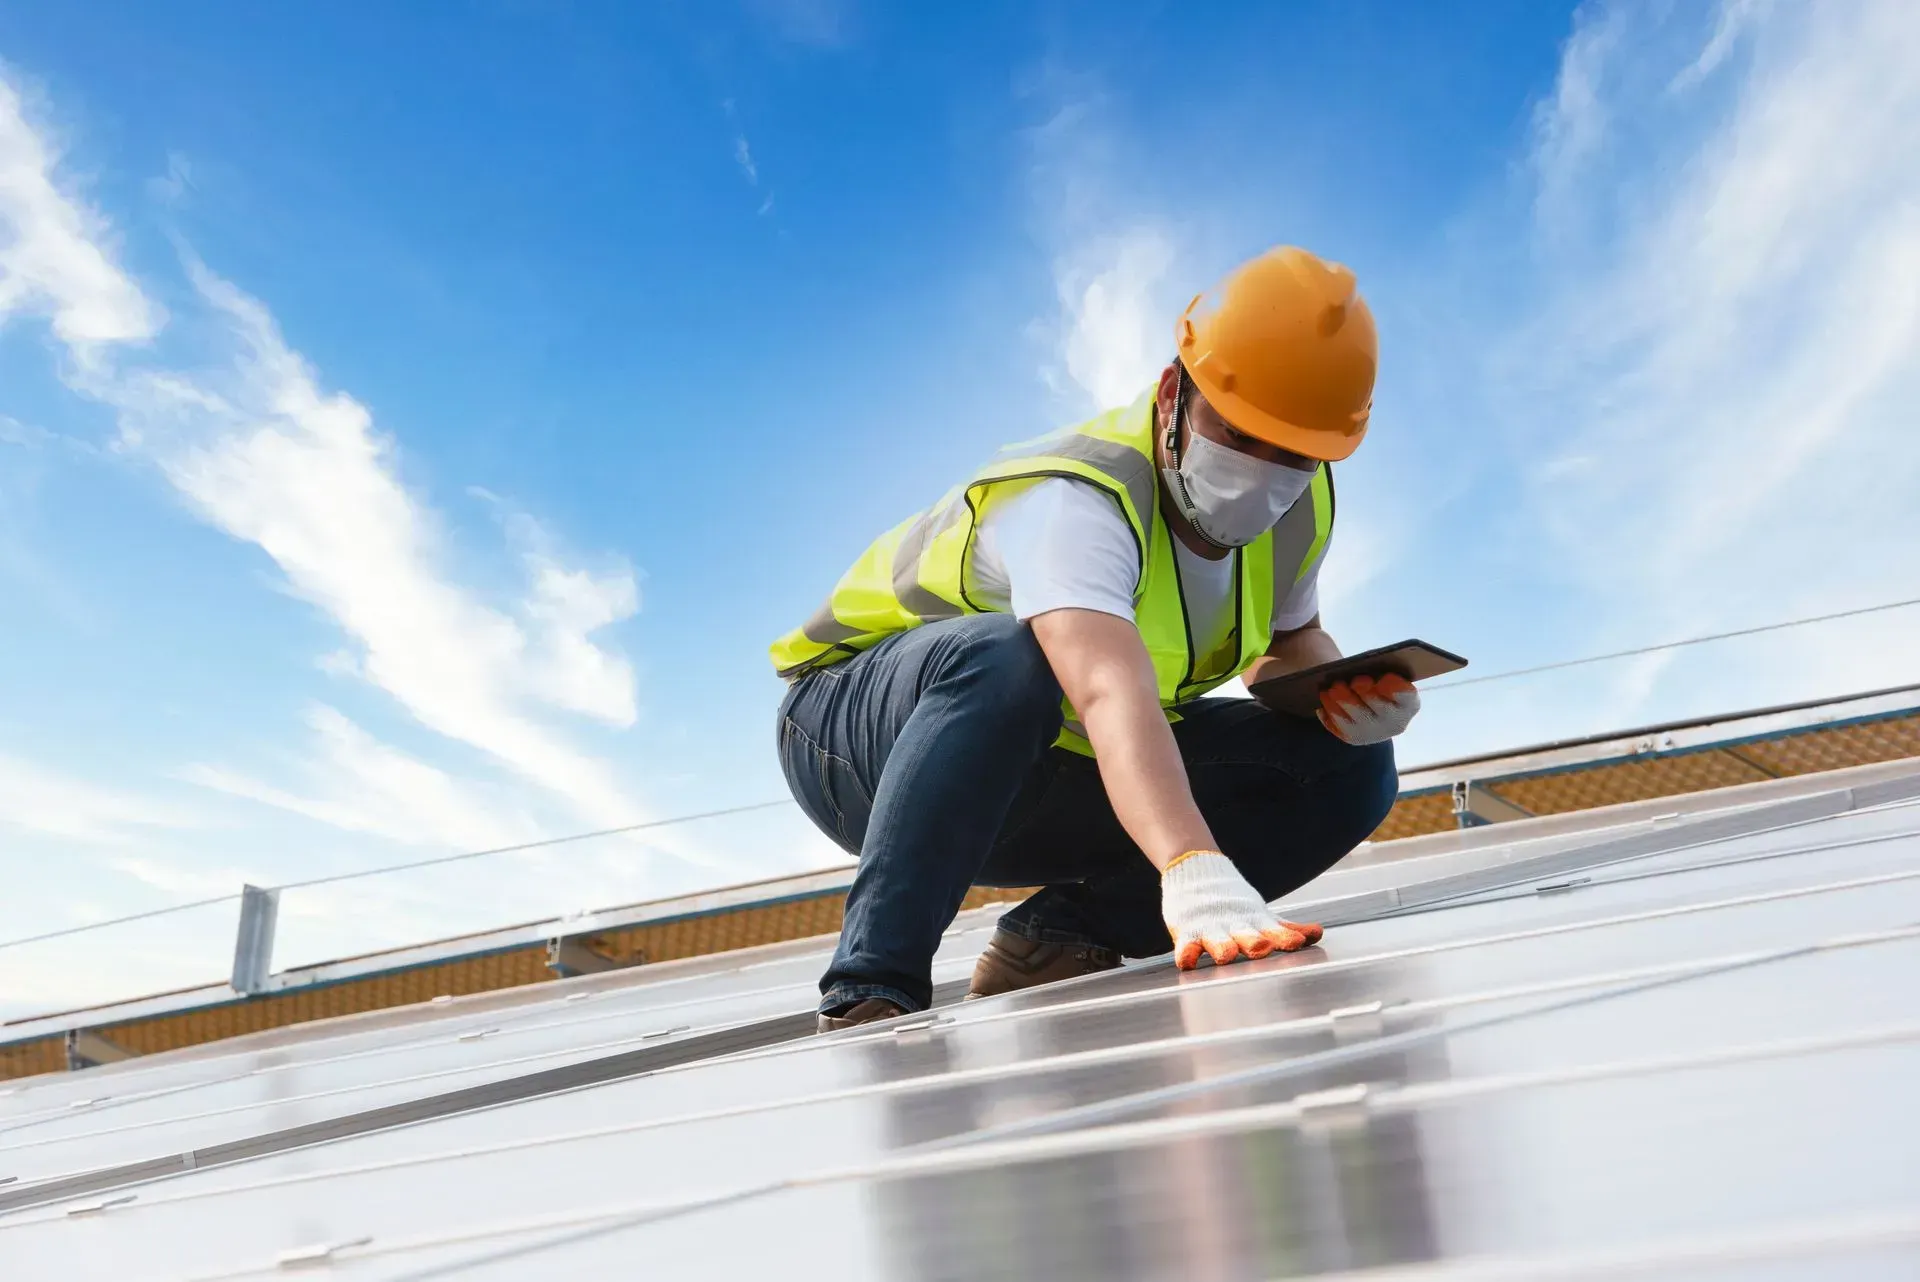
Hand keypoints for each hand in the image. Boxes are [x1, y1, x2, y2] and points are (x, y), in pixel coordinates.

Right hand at [1161, 851, 1323, 969]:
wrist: (1195, 870)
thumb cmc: (1232, 903)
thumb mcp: (1260, 915)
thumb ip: (1286, 928)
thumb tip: (1318, 934)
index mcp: (1253, 922)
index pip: (1273, 931)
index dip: (1285, 937)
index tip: (1298, 942)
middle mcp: (1234, 926)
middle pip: (1247, 935)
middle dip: (1255, 942)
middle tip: (1262, 947)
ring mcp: (1210, 928)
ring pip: (1217, 939)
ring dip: (1222, 946)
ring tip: (1226, 955)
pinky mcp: (1187, 931)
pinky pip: (1185, 946)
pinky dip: (1186, 953)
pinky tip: (1187, 962)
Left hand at [1317, 673, 1419, 744]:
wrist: (1368, 704)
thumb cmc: (1378, 681)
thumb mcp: (1384, 671)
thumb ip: (1380, 669)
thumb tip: (1363, 669)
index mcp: (1409, 703)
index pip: (1406, 697)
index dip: (1396, 689)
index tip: (1384, 679)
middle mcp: (1394, 723)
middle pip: (1380, 709)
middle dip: (1367, 694)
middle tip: (1355, 680)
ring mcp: (1373, 734)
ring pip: (1356, 720)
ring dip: (1343, 703)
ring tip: (1332, 689)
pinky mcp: (1353, 738)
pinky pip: (1339, 727)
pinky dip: (1331, 713)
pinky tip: (1323, 702)